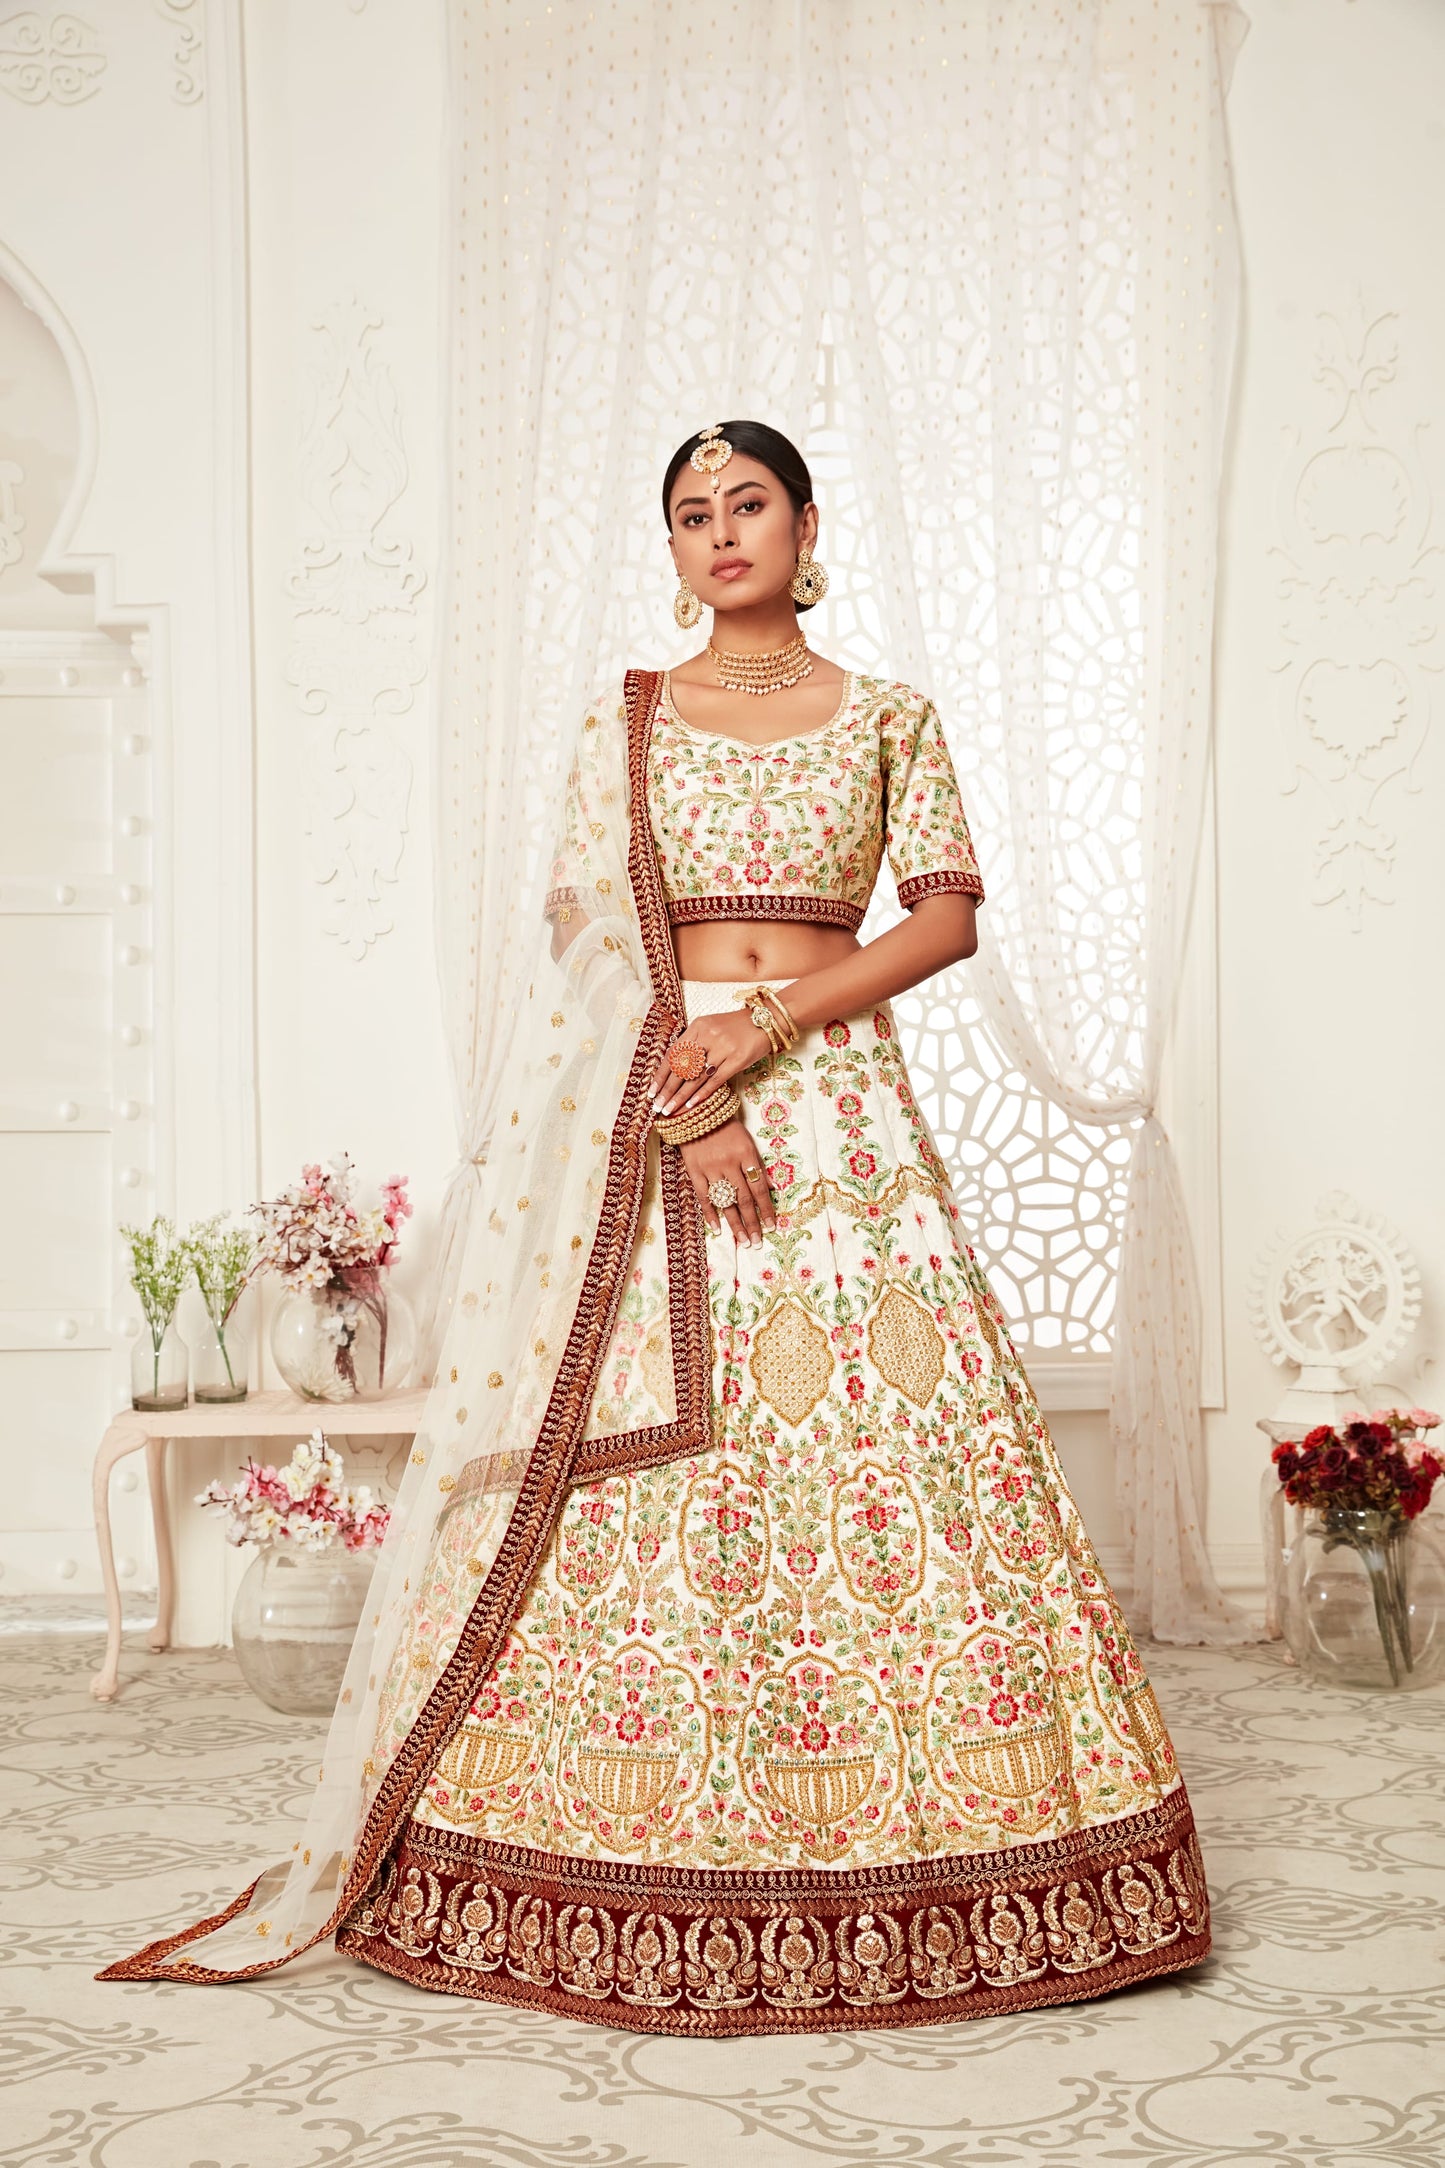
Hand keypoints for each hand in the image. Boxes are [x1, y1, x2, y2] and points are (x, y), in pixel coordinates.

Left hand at [652, 1009, 771, 1116]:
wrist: (765, 1021)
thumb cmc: (735, 1028)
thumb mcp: (710, 1028)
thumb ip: (694, 1044)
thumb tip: (675, 1069)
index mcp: (697, 1027)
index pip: (673, 1054)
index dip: (661, 1074)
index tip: (651, 1091)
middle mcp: (708, 1036)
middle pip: (682, 1067)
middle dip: (667, 1089)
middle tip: (657, 1106)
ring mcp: (723, 1048)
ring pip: (696, 1077)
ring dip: (680, 1096)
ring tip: (669, 1110)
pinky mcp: (737, 1060)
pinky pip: (715, 1080)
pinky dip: (701, 1094)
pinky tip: (690, 1105)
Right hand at [680, 1118, 776, 1243]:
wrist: (696, 1112)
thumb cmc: (727, 1128)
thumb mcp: (747, 1142)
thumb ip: (757, 1165)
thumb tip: (771, 1189)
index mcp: (746, 1154)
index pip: (759, 1187)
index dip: (765, 1209)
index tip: (771, 1226)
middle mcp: (729, 1163)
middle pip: (743, 1198)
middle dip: (752, 1222)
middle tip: (757, 1242)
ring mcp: (710, 1168)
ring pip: (725, 1201)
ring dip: (735, 1223)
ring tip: (743, 1240)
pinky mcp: (694, 1170)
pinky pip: (703, 1196)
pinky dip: (710, 1213)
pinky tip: (718, 1229)